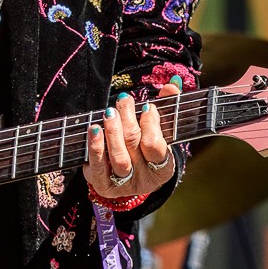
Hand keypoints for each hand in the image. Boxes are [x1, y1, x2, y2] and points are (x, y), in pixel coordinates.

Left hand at [82, 79, 180, 201]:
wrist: (128, 178)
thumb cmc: (145, 148)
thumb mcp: (159, 132)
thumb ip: (167, 108)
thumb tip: (173, 83)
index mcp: (163, 167)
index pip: (157, 147)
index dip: (151, 125)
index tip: (147, 106)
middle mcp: (145, 179)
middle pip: (135, 146)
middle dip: (128, 119)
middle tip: (123, 101)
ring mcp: (124, 184)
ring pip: (119, 157)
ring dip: (112, 131)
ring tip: (109, 113)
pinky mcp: (104, 185)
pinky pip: (99, 166)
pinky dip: (95, 146)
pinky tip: (94, 129)